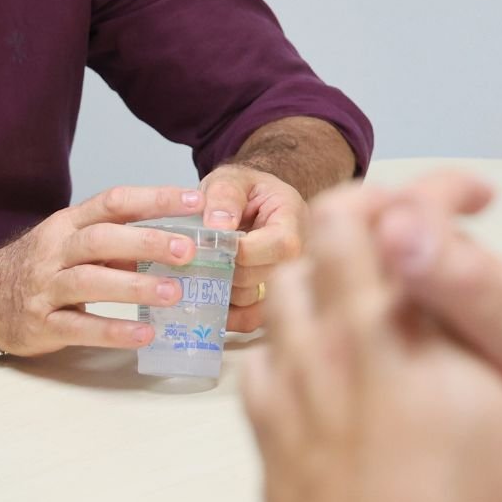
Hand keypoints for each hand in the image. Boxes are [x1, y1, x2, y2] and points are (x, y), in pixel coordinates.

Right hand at [0, 186, 202, 355]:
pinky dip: (113, 331)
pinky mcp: (42, 324)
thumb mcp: (73, 243)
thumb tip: (176, 241)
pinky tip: (144, 334)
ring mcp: (46, 287)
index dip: (154, 199)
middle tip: (189, 250)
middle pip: (101, 238)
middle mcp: (56, 250)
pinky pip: (79, 328)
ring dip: (134, 286)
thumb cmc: (42, 267)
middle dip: (147, 241)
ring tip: (173, 293)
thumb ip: (118, 242)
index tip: (196, 202)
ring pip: (90, 281)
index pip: (113, 201)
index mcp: (69, 223)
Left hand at [198, 164, 306, 332]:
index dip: (241, 251)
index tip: (212, 244)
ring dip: (223, 291)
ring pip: (254, 303)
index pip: (279, 246)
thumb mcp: (231, 179)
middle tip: (201, 258)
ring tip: (206, 271)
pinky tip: (212, 297)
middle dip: (226, 270)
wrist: (252, 204)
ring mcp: (289, 284)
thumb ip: (224, 195)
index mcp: (295, 221)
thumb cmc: (245, 191)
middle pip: (264, 278)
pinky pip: (252, 321)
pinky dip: (228, 315)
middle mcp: (300, 257)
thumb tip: (218, 226)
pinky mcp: (274, 302)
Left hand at [239, 179, 501, 501]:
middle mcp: (336, 345)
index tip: (474, 197)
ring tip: (372, 290)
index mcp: (403, 332)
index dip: (436, 186)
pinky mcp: (269, 436)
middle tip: (412, 230)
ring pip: (285, 287)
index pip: (396, 212)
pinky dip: (290, 345)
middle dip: (370, 211)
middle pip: (324, 228)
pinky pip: (262, 361)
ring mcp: (294, 388)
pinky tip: (327, 365)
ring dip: (326, 273)